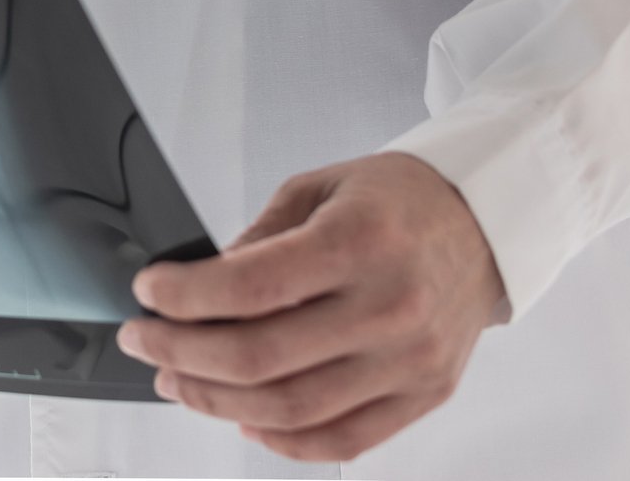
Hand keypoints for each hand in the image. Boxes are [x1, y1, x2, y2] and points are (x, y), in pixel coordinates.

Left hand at [119, 152, 503, 464]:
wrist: (485, 224)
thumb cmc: (399, 201)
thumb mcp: (319, 189)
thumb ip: (259, 240)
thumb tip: (198, 287)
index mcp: (360, 241)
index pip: (250, 287)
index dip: (184, 297)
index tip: (148, 294)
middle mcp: (389, 307)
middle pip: (262, 357)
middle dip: (182, 354)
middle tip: (144, 343)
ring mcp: (409, 361)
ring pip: (292, 408)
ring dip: (217, 401)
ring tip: (177, 381)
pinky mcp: (423, 396)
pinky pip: (342, 441)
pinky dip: (282, 439)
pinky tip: (243, 416)